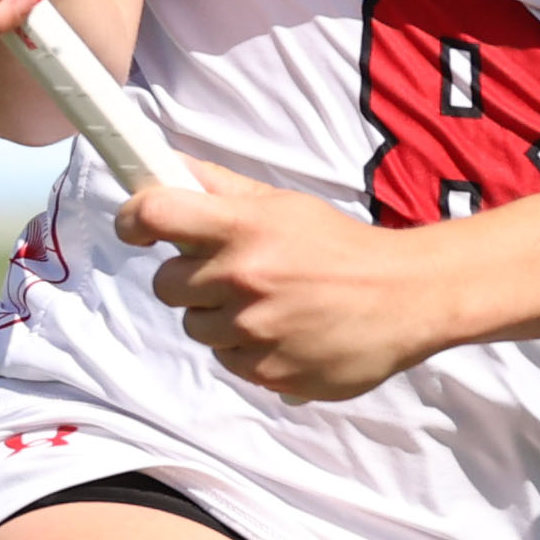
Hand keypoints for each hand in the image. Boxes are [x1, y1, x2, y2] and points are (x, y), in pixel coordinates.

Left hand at [124, 165, 454, 402]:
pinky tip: (284, 333)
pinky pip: (229, 361)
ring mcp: (253, 331)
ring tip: (266, 306)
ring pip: (196, 328)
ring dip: (219, 318)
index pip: (156, 214)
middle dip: (190, 279)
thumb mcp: (284, 207)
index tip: (136, 228)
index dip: (134, 219)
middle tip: (231, 275)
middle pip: (166, 284)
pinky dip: (248, 350)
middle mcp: (241, 279)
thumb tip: (167, 167)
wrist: (405, 298)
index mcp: (243, 228)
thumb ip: (222, 189)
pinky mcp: (267, 372)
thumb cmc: (339, 247)